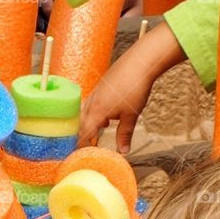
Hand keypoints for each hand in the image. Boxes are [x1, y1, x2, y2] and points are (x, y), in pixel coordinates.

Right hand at [78, 22, 185, 152]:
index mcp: (97, 112)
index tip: (79, 156)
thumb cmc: (135, 88)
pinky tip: (105, 117)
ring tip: (94, 134)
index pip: (83, 134)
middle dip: (81, 137)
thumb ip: (124, 134)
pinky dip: (93, 113)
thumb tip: (123, 151)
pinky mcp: (100, 86)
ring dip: (87, 124)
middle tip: (85, 148)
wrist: (140, 62)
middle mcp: (92, 102)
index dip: (80, 146)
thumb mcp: (131, 116)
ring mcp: (95, 92)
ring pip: (84, 113)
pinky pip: (90, 103)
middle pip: (80, 124)